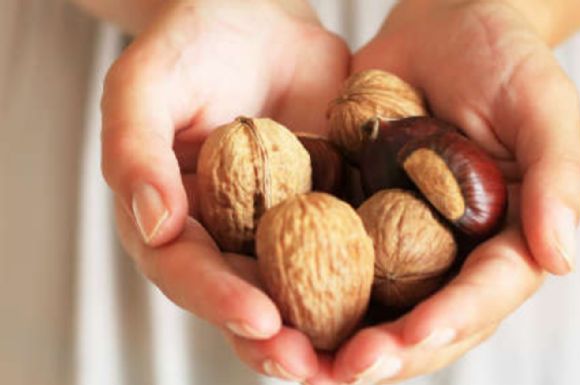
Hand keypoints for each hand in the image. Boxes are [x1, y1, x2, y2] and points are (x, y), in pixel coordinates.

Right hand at [101, 0, 348, 381]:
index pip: (189, 274)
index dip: (220, 303)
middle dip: (279, 341)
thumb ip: (135, 154)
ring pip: (302, 290)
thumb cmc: (190, 44)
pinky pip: (349, 247)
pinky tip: (400, 301)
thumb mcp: (145, 87)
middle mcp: (227, 236)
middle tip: (314, 369)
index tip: (260, 320)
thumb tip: (152, 227)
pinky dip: (370, 279)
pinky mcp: (328, 207)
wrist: (256, 16)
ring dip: (329, 330)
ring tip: (361, 358)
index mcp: (174, 220)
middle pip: (248, 300)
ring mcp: (280, 226)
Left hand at [317, 1, 579, 382]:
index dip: (452, 320)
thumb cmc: (503, 56)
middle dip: (390, 352)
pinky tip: (278, 308)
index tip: (413, 336)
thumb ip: (559, 178)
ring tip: (303, 361)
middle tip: (347, 369)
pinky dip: (310, 291)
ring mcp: (404, 240)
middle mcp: (454, 252)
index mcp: (507, 236)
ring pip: (378, 309)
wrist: (442, 24)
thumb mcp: (542, 105)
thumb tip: (562, 259)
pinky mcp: (360, 218)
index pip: (485, 293)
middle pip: (428, 321)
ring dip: (343, 341)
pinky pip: (337, 264)